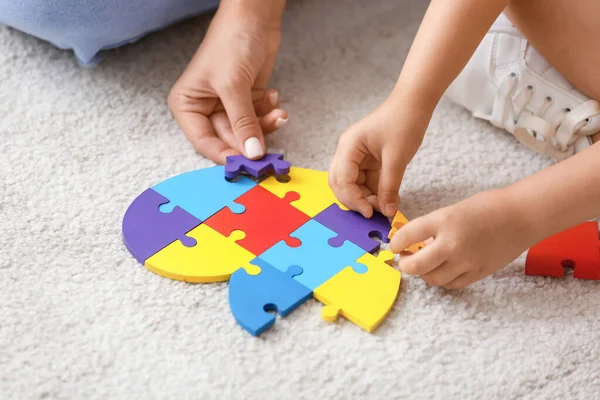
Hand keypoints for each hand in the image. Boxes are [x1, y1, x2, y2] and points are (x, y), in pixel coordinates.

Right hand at [168, 0, 287, 163]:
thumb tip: (253, 154)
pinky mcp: (248, 100)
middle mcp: (205, 109)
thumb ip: (243, 123)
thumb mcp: (233, 86)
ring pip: (247, 133)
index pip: (204, 143)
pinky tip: (274, 97)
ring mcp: (228, 106)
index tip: (247, 165)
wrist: (254, 16)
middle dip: (251, 140)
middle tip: (271, 149)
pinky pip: (259, 120)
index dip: (226, 155)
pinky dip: (269, 113)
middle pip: (229, 140)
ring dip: (265, 126)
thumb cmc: (231, 43)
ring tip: (278, 112)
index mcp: (187, 105)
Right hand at [328, 101, 427, 217]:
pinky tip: (389, 198)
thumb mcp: (397, 158)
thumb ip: (389, 187)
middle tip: (374, 213)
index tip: (370, 213)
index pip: (342, 180)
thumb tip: (386, 212)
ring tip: (385, 206)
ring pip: (353, 185)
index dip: (354, 199)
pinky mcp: (368, 160)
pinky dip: (374, 192)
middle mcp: (347, 152)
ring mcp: (356, 156)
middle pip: (341, 184)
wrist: (415, 102)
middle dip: (355, 201)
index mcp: (348, 147)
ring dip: (366, 198)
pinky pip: (365, 181)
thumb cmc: (404, 121)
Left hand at [390, 190, 534, 288]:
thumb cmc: (487, 207)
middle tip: (404, 259)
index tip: (395, 245)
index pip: (407, 236)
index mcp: (444, 221)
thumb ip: (432, 228)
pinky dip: (442, 278)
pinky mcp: (477, 274)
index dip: (396, 243)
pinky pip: (450, 284)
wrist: (522, 216)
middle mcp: (452, 244)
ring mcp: (466, 262)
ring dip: (424, 273)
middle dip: (405, 264)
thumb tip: (413, 244)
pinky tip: (444, 268)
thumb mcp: (452, 210)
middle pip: (415, 266)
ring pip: (431, 279)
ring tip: (425, 263)